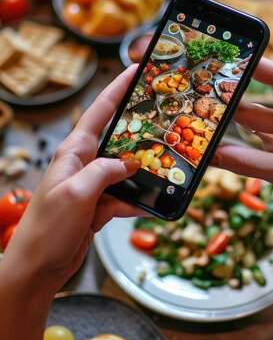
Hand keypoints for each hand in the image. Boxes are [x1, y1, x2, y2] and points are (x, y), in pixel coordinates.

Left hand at [2, 64, 143, 293]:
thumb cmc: (47, 229)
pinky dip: (138, 202)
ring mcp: (91, 186)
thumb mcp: (77, 193)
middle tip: (165, 116)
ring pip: (125, 171)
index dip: (117, 89)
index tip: (136, 71)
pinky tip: (154, 205)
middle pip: (116, 138)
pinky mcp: (97, 207)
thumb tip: (129, 164)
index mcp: (73, 152)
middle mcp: (83, 164)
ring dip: (144, 172)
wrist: (37, 269)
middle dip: (139, 128)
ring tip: (168, 166)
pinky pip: (125, 198)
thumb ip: (104, 172)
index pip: (99, 112)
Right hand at [212, 58, 272, 222]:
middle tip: (211, 92)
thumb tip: (212, 155)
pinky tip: (223, 139)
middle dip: (239, 97)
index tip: (234, 61)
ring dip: (238, 120)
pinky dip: (245, 138)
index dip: (259, 68)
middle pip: (266, 98)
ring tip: (211, 115)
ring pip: (261, 119)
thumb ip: (246, 163)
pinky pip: (262, 136)